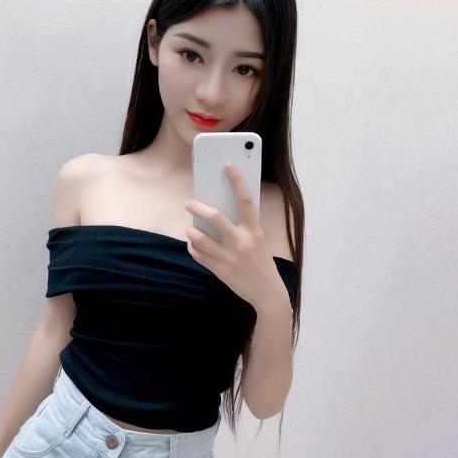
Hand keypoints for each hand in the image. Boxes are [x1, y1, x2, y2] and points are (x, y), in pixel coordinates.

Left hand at [183, 163, 284, 310]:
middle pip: (215, 217)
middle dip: (197, 207)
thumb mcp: (257, 241)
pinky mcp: (219, 270)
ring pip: (199, 237)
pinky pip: (198, 254)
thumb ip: (242, 228)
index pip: (245, 200)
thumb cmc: (261, 263)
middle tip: (189, 203)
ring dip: (190, 230)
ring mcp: (229, 257)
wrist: (268, 293)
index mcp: (254, 231)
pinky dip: (192, 247)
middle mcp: (241, 241)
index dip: (236, 180)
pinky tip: (193, 244)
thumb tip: (216, 214)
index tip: (227, 165)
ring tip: (190, 229)